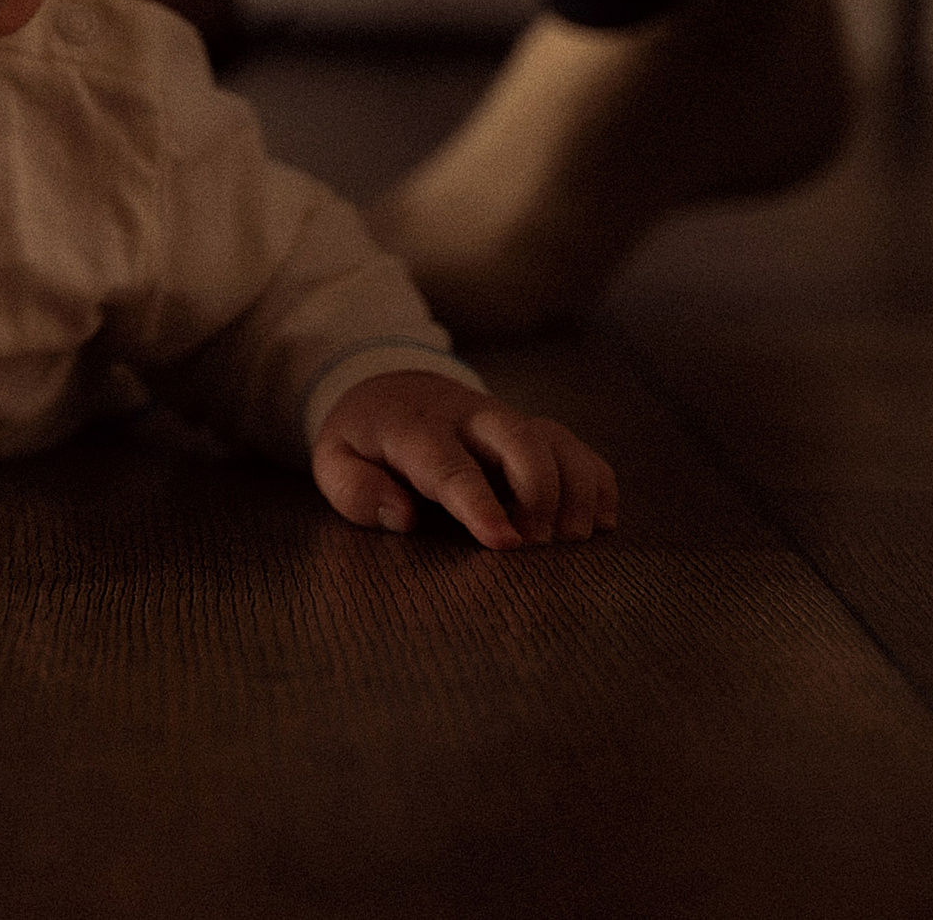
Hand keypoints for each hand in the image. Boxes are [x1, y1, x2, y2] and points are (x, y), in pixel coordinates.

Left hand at [311, 371, 616, 548]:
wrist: (392, 388)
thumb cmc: (365, 439)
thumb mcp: (334, 460)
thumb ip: (355, 490)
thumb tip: (402, 517)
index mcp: (415, 429)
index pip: (450, 466)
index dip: (479, 504)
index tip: (505, 542)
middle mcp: (470, 419)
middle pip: (520, 438)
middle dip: (541, 491)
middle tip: (537, 544)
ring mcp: (507, 421)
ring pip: (557, 441)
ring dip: (575, 490)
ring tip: (569, 540)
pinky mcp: (534, 431)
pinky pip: (578, 448)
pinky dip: (598, 482)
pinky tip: (597, 522)